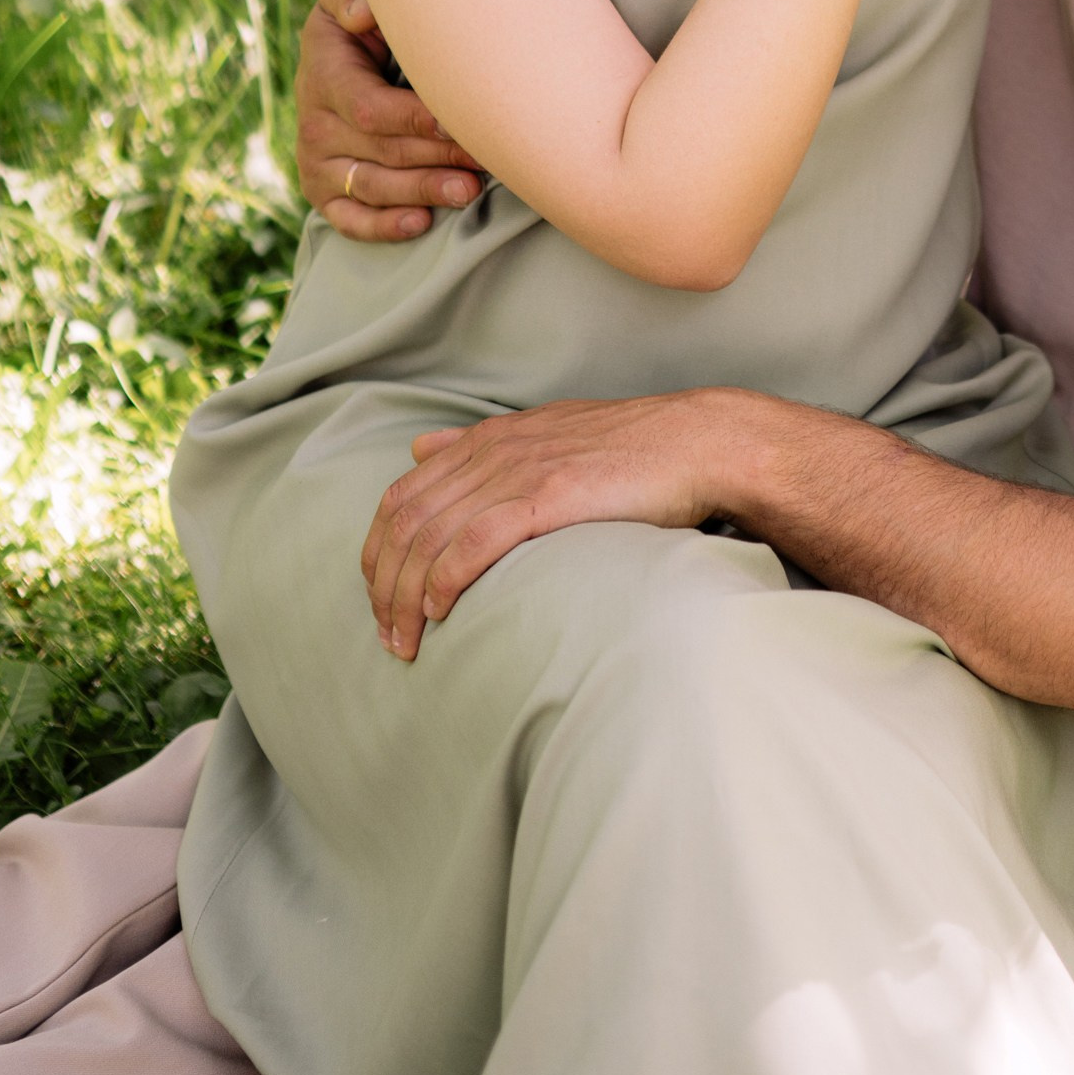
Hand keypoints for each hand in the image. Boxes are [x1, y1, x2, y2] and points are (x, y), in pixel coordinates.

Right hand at [297, 0, 488, 240]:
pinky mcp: (321, 191)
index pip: (369, 109)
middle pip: (380, 152)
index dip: (414, 119)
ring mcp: (315, 161)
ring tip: (469, 191)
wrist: (334, 60)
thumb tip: (362, 12)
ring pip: (371, 187)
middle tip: (484, 160)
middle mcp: (314, 123)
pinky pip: (348, 219)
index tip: (457, 121)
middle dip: (435, 157)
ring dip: (422, 191)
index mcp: (324, 75)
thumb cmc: (361, 24)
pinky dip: (383, 226)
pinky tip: (422, 223)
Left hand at [362, 393, 737, 658]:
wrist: (695, 443)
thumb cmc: (628, 450)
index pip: (399, 498)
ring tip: (407, 643)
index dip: (378, 555)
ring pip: (430, 538)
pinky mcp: (547, 496)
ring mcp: (519, 472)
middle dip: (383, 588)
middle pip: (405, 524)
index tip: (382, 602)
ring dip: (406, 598)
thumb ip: (480, 444)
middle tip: (390, 638)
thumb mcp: (543, 431)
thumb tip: (421, 448)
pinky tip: (441, 612)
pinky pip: (474, 542)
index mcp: (487, 440)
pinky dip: (445, 580)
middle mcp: (493, 452)